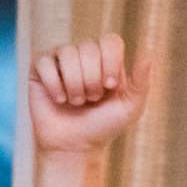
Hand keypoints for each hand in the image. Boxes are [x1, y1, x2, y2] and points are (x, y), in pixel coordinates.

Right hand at [26, 33, 154, 157]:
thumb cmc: (103, 125)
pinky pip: (45, 62)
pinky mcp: (39, 67)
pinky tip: (59, 99)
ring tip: (76, 101)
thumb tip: (147, 54)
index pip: (111, 40)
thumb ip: (141, 82)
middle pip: (89, 48)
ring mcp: (60, 59)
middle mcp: (84, 54)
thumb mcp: (130, 107)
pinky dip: (54, 85)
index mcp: (107, 59)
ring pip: (67, 53)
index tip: (110, 86)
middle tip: (92, 99)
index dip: (110, 62)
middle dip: (92, 80)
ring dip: (75, 84)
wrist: (75, 146)